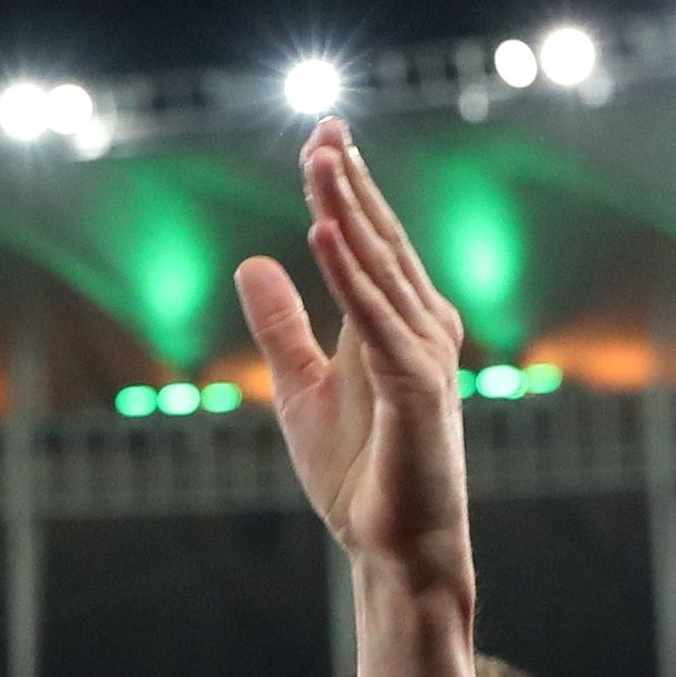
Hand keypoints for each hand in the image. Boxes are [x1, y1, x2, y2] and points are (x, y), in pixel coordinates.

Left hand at [236, 118, 471, 592]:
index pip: (368, 243)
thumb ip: (281, 326)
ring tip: (318, 162)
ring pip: (379, 270)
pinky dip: (349, 278)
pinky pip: (376, 321)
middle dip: (349, 185)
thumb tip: (251, 263)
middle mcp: (420, 328)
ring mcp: (424, 356)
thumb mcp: (300, 387)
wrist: (393, 547)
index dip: (345, 190)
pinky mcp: (417, 389)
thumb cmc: (360, 472)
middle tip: (322, 129)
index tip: (322, 136)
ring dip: (347, 215)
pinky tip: (321, 234)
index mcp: (397, 323)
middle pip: (378, 242)